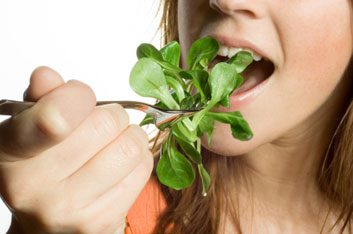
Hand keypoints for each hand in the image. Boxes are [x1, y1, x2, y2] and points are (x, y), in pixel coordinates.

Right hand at [0, 66, 152, 233]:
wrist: (48, 222)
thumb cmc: (45, 167)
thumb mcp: (34, 129)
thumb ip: (43, 100)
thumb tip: (47, 75)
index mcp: (11, 152)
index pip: (54, 120)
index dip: (78, 97)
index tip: (81, 97)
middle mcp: (34, 187)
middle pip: (106, 124)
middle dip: (113, 115)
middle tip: (105, 123)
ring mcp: (69, 209)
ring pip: (130, 147)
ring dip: (132, 136)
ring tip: (116, 143)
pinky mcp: (101, 222)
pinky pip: (142, 170)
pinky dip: (139, 159)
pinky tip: (121, 165)